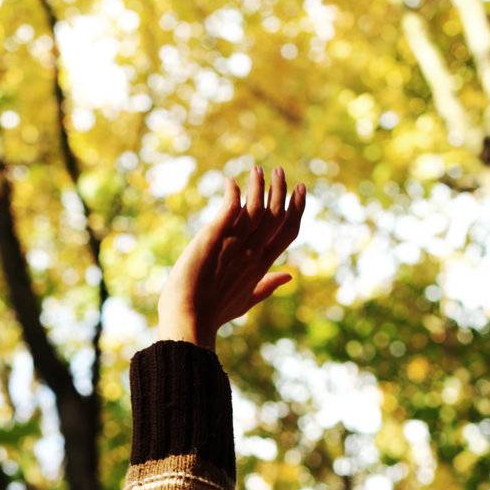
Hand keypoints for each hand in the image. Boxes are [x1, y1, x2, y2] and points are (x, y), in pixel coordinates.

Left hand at [157, 164, 305, 348]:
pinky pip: (228, 211)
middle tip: (281, 170)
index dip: (297, 209)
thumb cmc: (213, 313)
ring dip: (258, 186)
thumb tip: (290, 276)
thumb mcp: (246, 301)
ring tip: (258, 169)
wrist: (189, 320)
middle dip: (281, 191)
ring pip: (255, 209)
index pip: (287, 232)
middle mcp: (252, 253)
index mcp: (262, 266)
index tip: (300, 190)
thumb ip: (268, 286)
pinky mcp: (213, 239)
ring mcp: (234, 246)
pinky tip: (230, 182)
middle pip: (276, 216)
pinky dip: (232, 195)